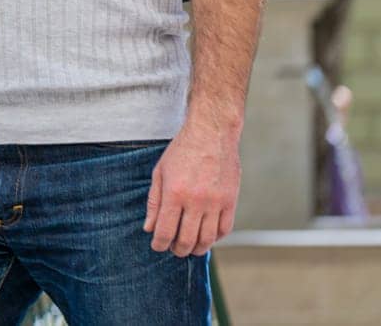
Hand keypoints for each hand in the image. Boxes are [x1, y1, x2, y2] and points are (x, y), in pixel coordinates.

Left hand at [144, 122, 239, 256]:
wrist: (212, 132)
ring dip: (197, 248)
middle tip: (173, 249)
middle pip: (187, 239)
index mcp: (175, 193)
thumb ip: (154, 202)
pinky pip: (225, 229)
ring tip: (190, 248)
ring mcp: (216, 202)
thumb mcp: (160, 172)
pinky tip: (207, 237)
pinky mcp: (231, 200)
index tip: (157, 247)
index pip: (166, 231)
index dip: (160, 244)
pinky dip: (215, 238)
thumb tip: (149, 228)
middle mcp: (196, 200)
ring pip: (207, 239)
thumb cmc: (182, 150)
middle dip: (177, 249)